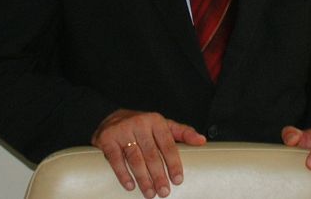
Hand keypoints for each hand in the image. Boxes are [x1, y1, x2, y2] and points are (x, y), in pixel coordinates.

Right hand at [91, 109, 205, 197]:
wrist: (112, 119)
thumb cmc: (142, 127)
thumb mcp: (163, 126)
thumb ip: (182, 133)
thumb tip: (202, 141)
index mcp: (156, 121)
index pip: (168, 144)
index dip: (174, 163)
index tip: (178, 179)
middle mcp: (139, 123)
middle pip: (152, 154)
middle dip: (159, 175)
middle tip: (164, 192)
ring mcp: (122, 130)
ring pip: (135, 159)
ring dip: (143, 178)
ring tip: (150, 193)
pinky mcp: (107, 139)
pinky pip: (116, 159)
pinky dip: (123, 174)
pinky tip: (130, 185)